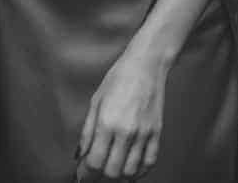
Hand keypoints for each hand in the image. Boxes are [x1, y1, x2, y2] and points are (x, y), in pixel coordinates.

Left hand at [75, 52, 165, 179]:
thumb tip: (80, 155)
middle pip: (112, 171)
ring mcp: (144, 134)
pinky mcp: (156, 133)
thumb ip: (87, 132)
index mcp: (107, 122)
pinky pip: (149, 162)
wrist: (146, 66)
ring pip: (131, 171)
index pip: (95, 162)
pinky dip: (139, 171)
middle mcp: (126, 131)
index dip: (86, 173)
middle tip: (96, 171)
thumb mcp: (95, 102)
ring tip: (112, 170)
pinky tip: (130, 169)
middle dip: (100, 176)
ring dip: (119, 175)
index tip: (83, 174)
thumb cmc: (119, 78)